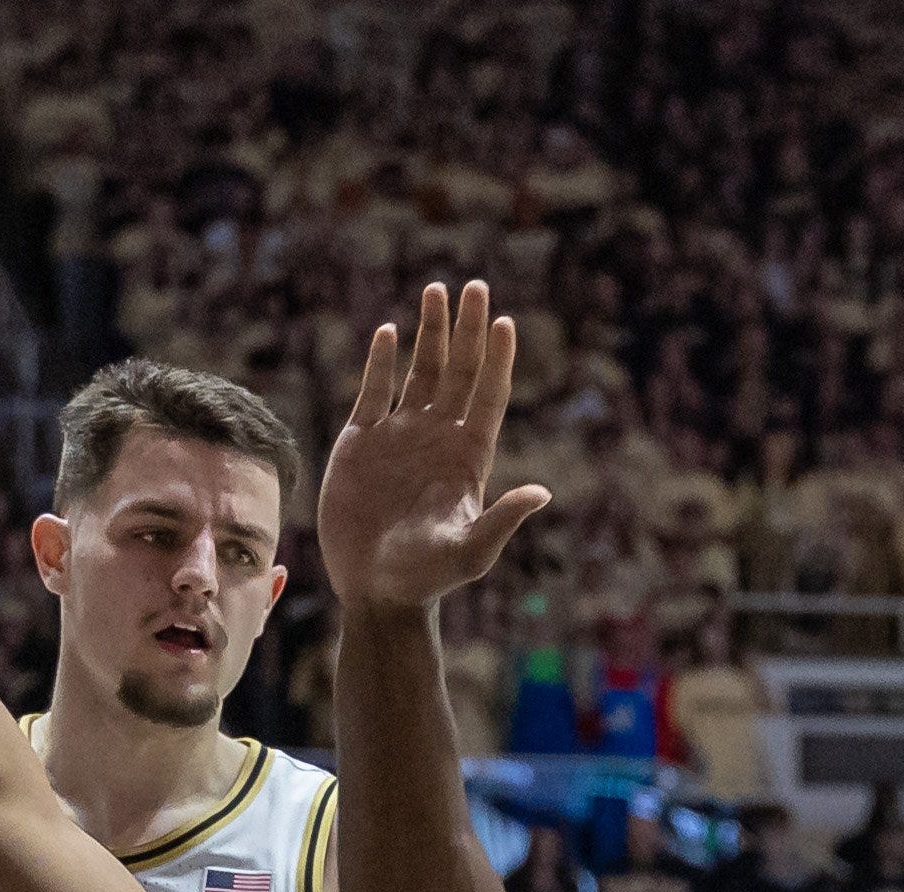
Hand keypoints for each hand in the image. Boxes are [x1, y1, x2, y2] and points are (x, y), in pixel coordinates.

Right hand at [318, 279, 552, 609]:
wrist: (376, 591)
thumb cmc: (427, 578)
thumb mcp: (471, 552)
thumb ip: (503, 519)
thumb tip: (541, 493)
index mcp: (467, 456)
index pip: (488, 395)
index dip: (498, 358)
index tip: (505, 322)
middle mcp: (437, 437)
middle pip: (459, 371)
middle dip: (468, 328)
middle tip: (476, 287)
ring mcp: (400, 436)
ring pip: (420, 370)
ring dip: (430, 332)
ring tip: (437, 291)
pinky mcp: (362, 443)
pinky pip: (374, 391)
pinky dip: (381, 361)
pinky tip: (389, 332)